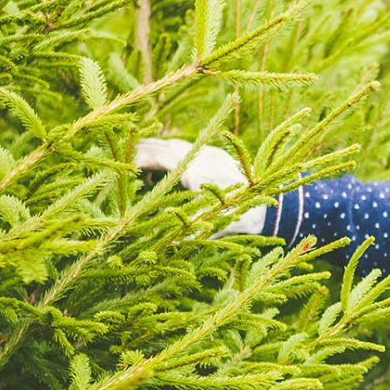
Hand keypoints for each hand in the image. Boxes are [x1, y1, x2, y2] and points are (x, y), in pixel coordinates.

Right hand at [134, 137, 266, 235]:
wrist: (268, 203)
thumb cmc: (237, 218)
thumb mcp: (211, 228)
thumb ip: (187, 234)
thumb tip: (165, 245)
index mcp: (200, 174)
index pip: (164, 159)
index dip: (143, 159)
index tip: (125, 162)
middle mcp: (204, 158)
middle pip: (166, 147)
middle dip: (143, 149)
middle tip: (122, 154)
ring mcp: (210, 152)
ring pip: (176, 144)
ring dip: (155, 147)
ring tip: (135, 155)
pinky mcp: (215, 153)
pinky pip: (187, 146)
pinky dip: (169, 149)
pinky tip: (159, 159)